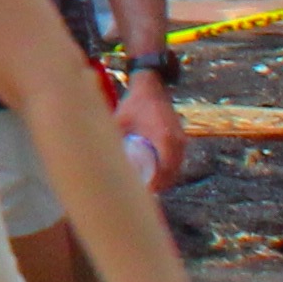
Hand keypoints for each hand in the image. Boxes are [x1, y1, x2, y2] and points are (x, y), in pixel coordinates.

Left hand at [113, 68, 185, 188]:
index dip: (154, 182)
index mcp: (165, 137)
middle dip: (157, 185)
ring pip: (174, 170)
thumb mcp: (120, 119)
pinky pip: (175, 163)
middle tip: (141, 194)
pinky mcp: (180, 142)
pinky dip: (166, 172)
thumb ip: (115, 137)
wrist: (151, 87)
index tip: (142, 191)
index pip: (164, 169)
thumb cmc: (134, 103)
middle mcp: (177, 142)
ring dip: (163, 180)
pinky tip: (152, 176)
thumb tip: (101, 156)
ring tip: (146, 189)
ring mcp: (181, 142)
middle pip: (171, 173)